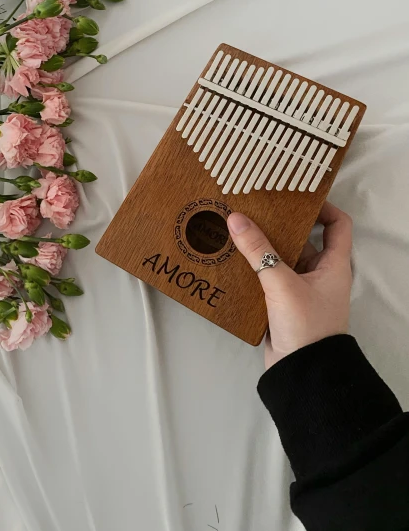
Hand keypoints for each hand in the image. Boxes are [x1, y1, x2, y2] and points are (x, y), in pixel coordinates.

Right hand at [227, 202, 352, 368]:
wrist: (303, 375)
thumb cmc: (306, 325)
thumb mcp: (281, 283)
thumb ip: (258, 250)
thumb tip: (235, 217)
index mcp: (333, 265)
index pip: (338, 225)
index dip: (323, 206)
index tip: (295, 196)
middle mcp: (320, 274)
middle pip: (303, 239)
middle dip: (280, 224)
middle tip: (254, 207)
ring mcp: (301, 290)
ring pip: (282, 259)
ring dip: (263, 247)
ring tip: (237, 228)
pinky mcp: (282, 305)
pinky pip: (269, 278)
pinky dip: (254, 268)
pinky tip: (232, 258)